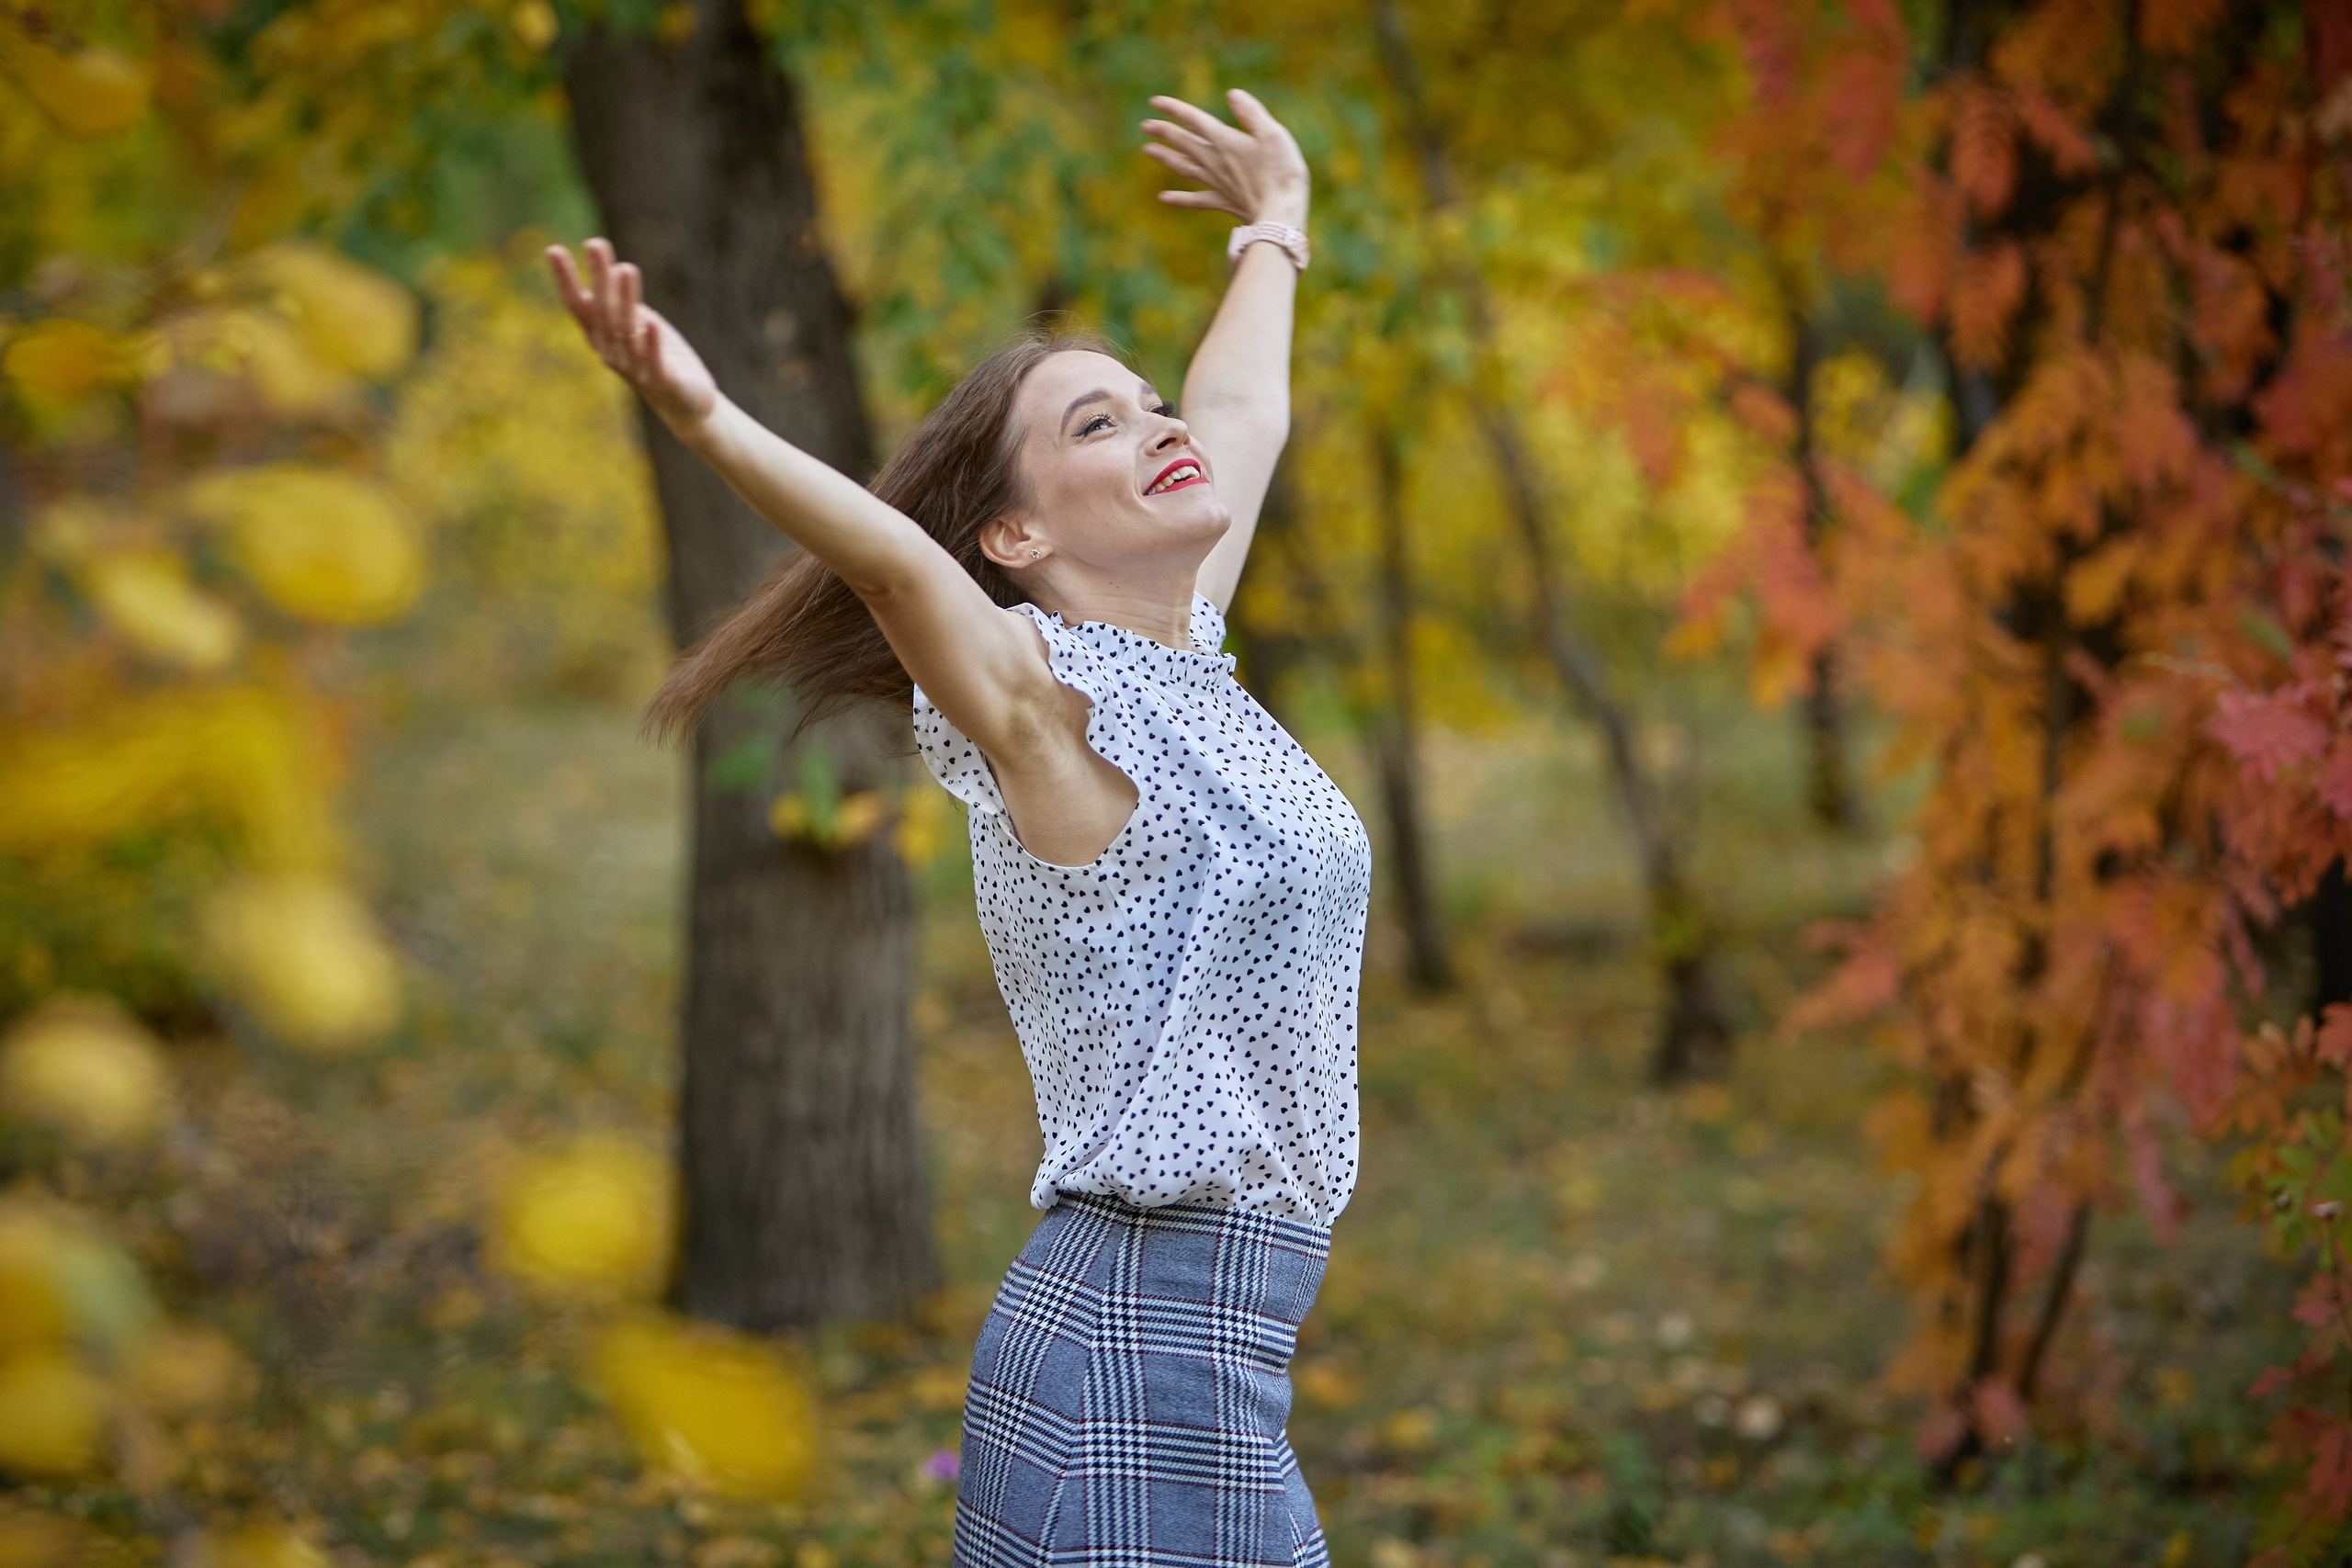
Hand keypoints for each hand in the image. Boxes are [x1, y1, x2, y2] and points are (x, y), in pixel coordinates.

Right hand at [546, 238, 718, 431]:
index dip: (565, 279)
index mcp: (601, 337)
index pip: (578, 305)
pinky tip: (650, 324)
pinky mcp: (661, 380)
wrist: (686, 402)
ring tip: (626, 269)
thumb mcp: (636, 325)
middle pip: (603, 312)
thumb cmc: (658, 357)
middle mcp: (611, 352)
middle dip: (599, 277)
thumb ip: (620, 304)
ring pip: (626, 332)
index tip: (553, 249)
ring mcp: (635, 368)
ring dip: (625, 300)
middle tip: (596, 244)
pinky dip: (651, 343)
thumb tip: (607, 269)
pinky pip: (653, 361)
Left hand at [1140, 88, 1308, 229]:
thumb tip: (1232, 94)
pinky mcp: (1223, 202)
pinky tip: (1163, 198)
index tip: (1154, 102)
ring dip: (1166, 158)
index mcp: (1226, 141)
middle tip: (1145, 125)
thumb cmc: (1282, 173)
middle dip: (1164, 132)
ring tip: (1148, 150)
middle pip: (1184, 143)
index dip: (1174, 109)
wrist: (1280, 214)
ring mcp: (1217, 183)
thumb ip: (1252, 113)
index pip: (1194, 120)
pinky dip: (1180, 198)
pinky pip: (1196, 200)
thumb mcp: (1273, 135)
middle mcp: (1215, 161)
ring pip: (1185, 167)